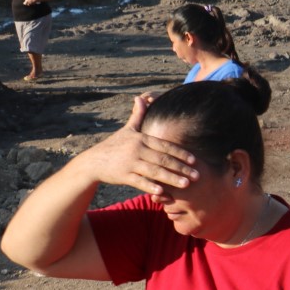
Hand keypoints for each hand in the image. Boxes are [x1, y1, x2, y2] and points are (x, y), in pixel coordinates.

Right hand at [84, 95, 198, 194]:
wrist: (93, 161)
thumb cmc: (114, 145)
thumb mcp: (126, 130)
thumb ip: (137, 116)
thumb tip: (140, 98)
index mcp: (141, 139)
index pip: (165, 145)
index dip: (181, 152)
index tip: (195, 160)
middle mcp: (137, 150)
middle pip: (163, 159)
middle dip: (181, 167)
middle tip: (197, 175)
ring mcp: (130, 163)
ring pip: (154, 171)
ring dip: (172, 178)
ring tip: (186, 185)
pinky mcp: (123, 176)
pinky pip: (139, 182)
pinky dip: (150, 186)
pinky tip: (162, 192)